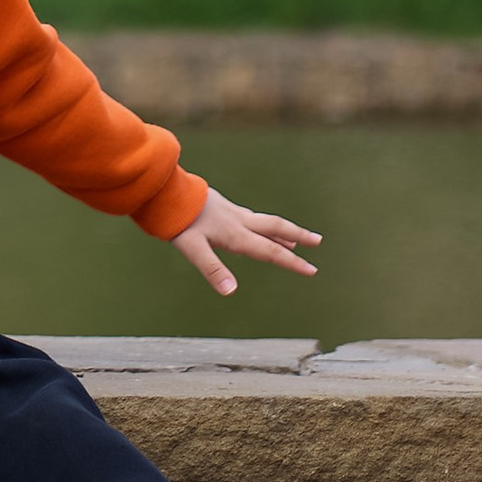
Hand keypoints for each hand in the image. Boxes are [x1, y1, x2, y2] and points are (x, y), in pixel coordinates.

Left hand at [170, 187, 319, 298]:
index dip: (292, 262)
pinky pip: (251, 217)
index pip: (270, 251)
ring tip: (295, 239)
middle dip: (298, 236)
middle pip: (275, 228)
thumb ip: (212, 269)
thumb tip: (231, 292)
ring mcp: (231, 212)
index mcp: (236, 235)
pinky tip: (258, 226)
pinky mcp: (222, 206)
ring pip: (264, 222)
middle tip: (318, 241)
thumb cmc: (177, 221)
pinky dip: (263, 224)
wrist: (164, 190)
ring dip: (282, 231)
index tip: (312, 270)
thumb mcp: (192, 249)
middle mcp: (238, 222)